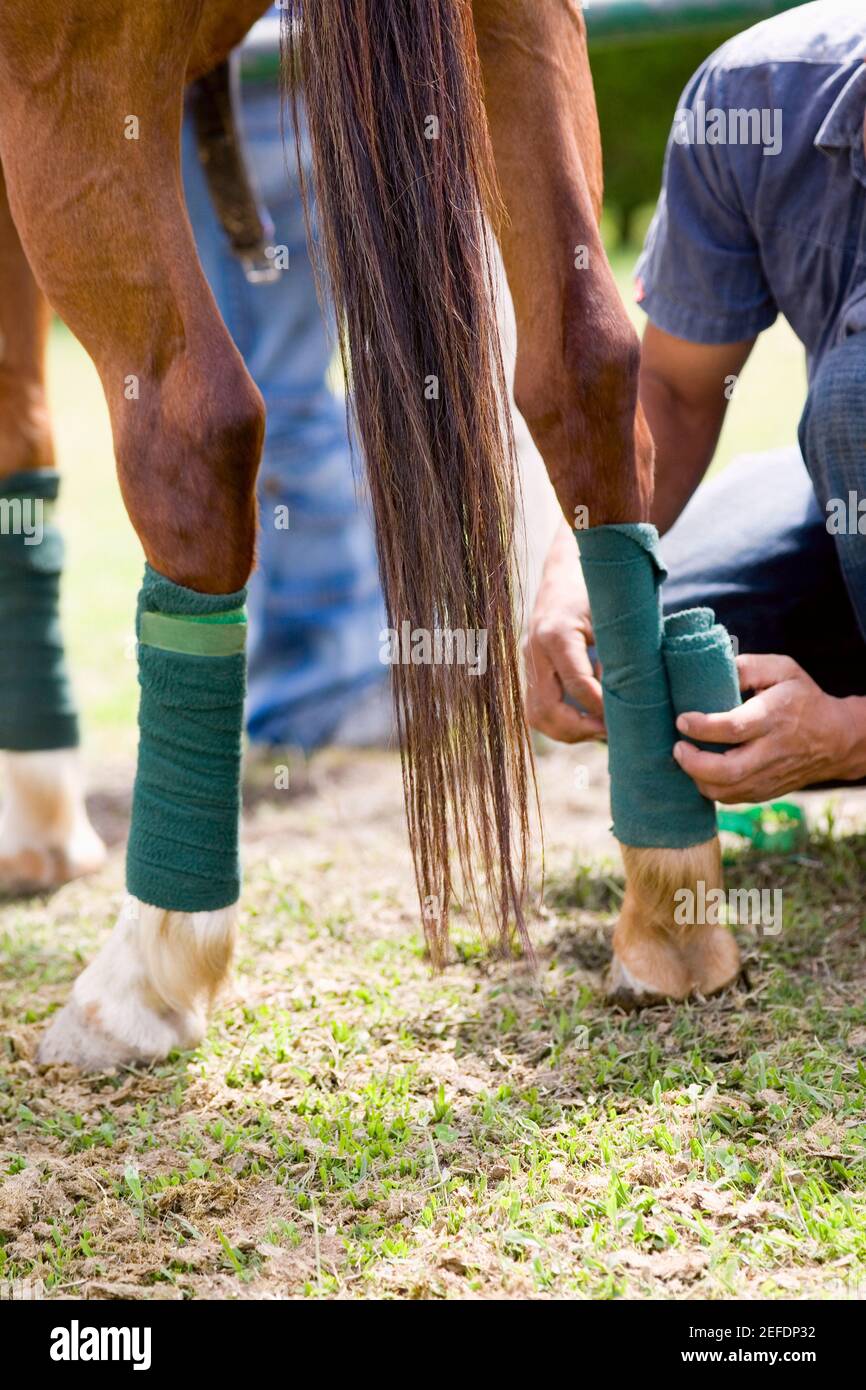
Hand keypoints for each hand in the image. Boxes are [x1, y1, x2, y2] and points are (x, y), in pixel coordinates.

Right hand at [524, 521, 605, 741]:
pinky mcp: (528, 669)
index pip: (578, 685)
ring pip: (535, 715)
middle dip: (579, 730)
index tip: (625, 719)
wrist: (565, 570)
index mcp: (557, 633)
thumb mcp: (614, 614)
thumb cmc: (597, 589)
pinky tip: (586, 722)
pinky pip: (536, 707)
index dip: (602, 709)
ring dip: (566, 732)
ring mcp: (527, 661)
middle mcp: (534, 649)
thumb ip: (623, 651)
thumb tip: (640, 696)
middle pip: (546, 709)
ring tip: (598, 733)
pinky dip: (559, 722)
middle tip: (609, 735)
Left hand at [672, 653, 857, 802]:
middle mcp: (772, 752)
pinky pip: (731, 798)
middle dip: (693, 763)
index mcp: (774, 717)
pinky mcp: (766, 791)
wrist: (834, 739)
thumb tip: (715, 670)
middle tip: (678, 747)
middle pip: (727, 771)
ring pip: (726, 791)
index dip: (703, 727)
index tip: (682, 719)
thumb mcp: (782, 670)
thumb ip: (748, 667)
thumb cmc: (801, 698)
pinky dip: (710, 787)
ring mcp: (769, 776)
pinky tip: (702, 769)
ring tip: (686, 757)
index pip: (734, 728)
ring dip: (697, 778)